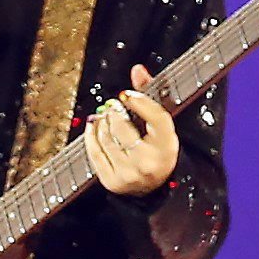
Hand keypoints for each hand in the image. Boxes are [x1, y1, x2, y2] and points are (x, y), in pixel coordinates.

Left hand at [83, 63, 179, 195]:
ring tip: (104, 116)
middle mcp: (148, 162)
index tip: (126, 94)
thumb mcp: (161, 128)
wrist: (154, 189)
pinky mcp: (112, 182)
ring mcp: (128, 174)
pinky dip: (91, 137)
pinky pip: (95, 153)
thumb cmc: (158, 151)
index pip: (156, 117)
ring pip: (106, 139)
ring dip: (101, 123)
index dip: (139, 101)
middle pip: (123, 128)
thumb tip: (137, 69)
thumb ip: (149, 97)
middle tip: (112, 107)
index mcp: (168, 147)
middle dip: (114, 113)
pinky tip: (93, 127)